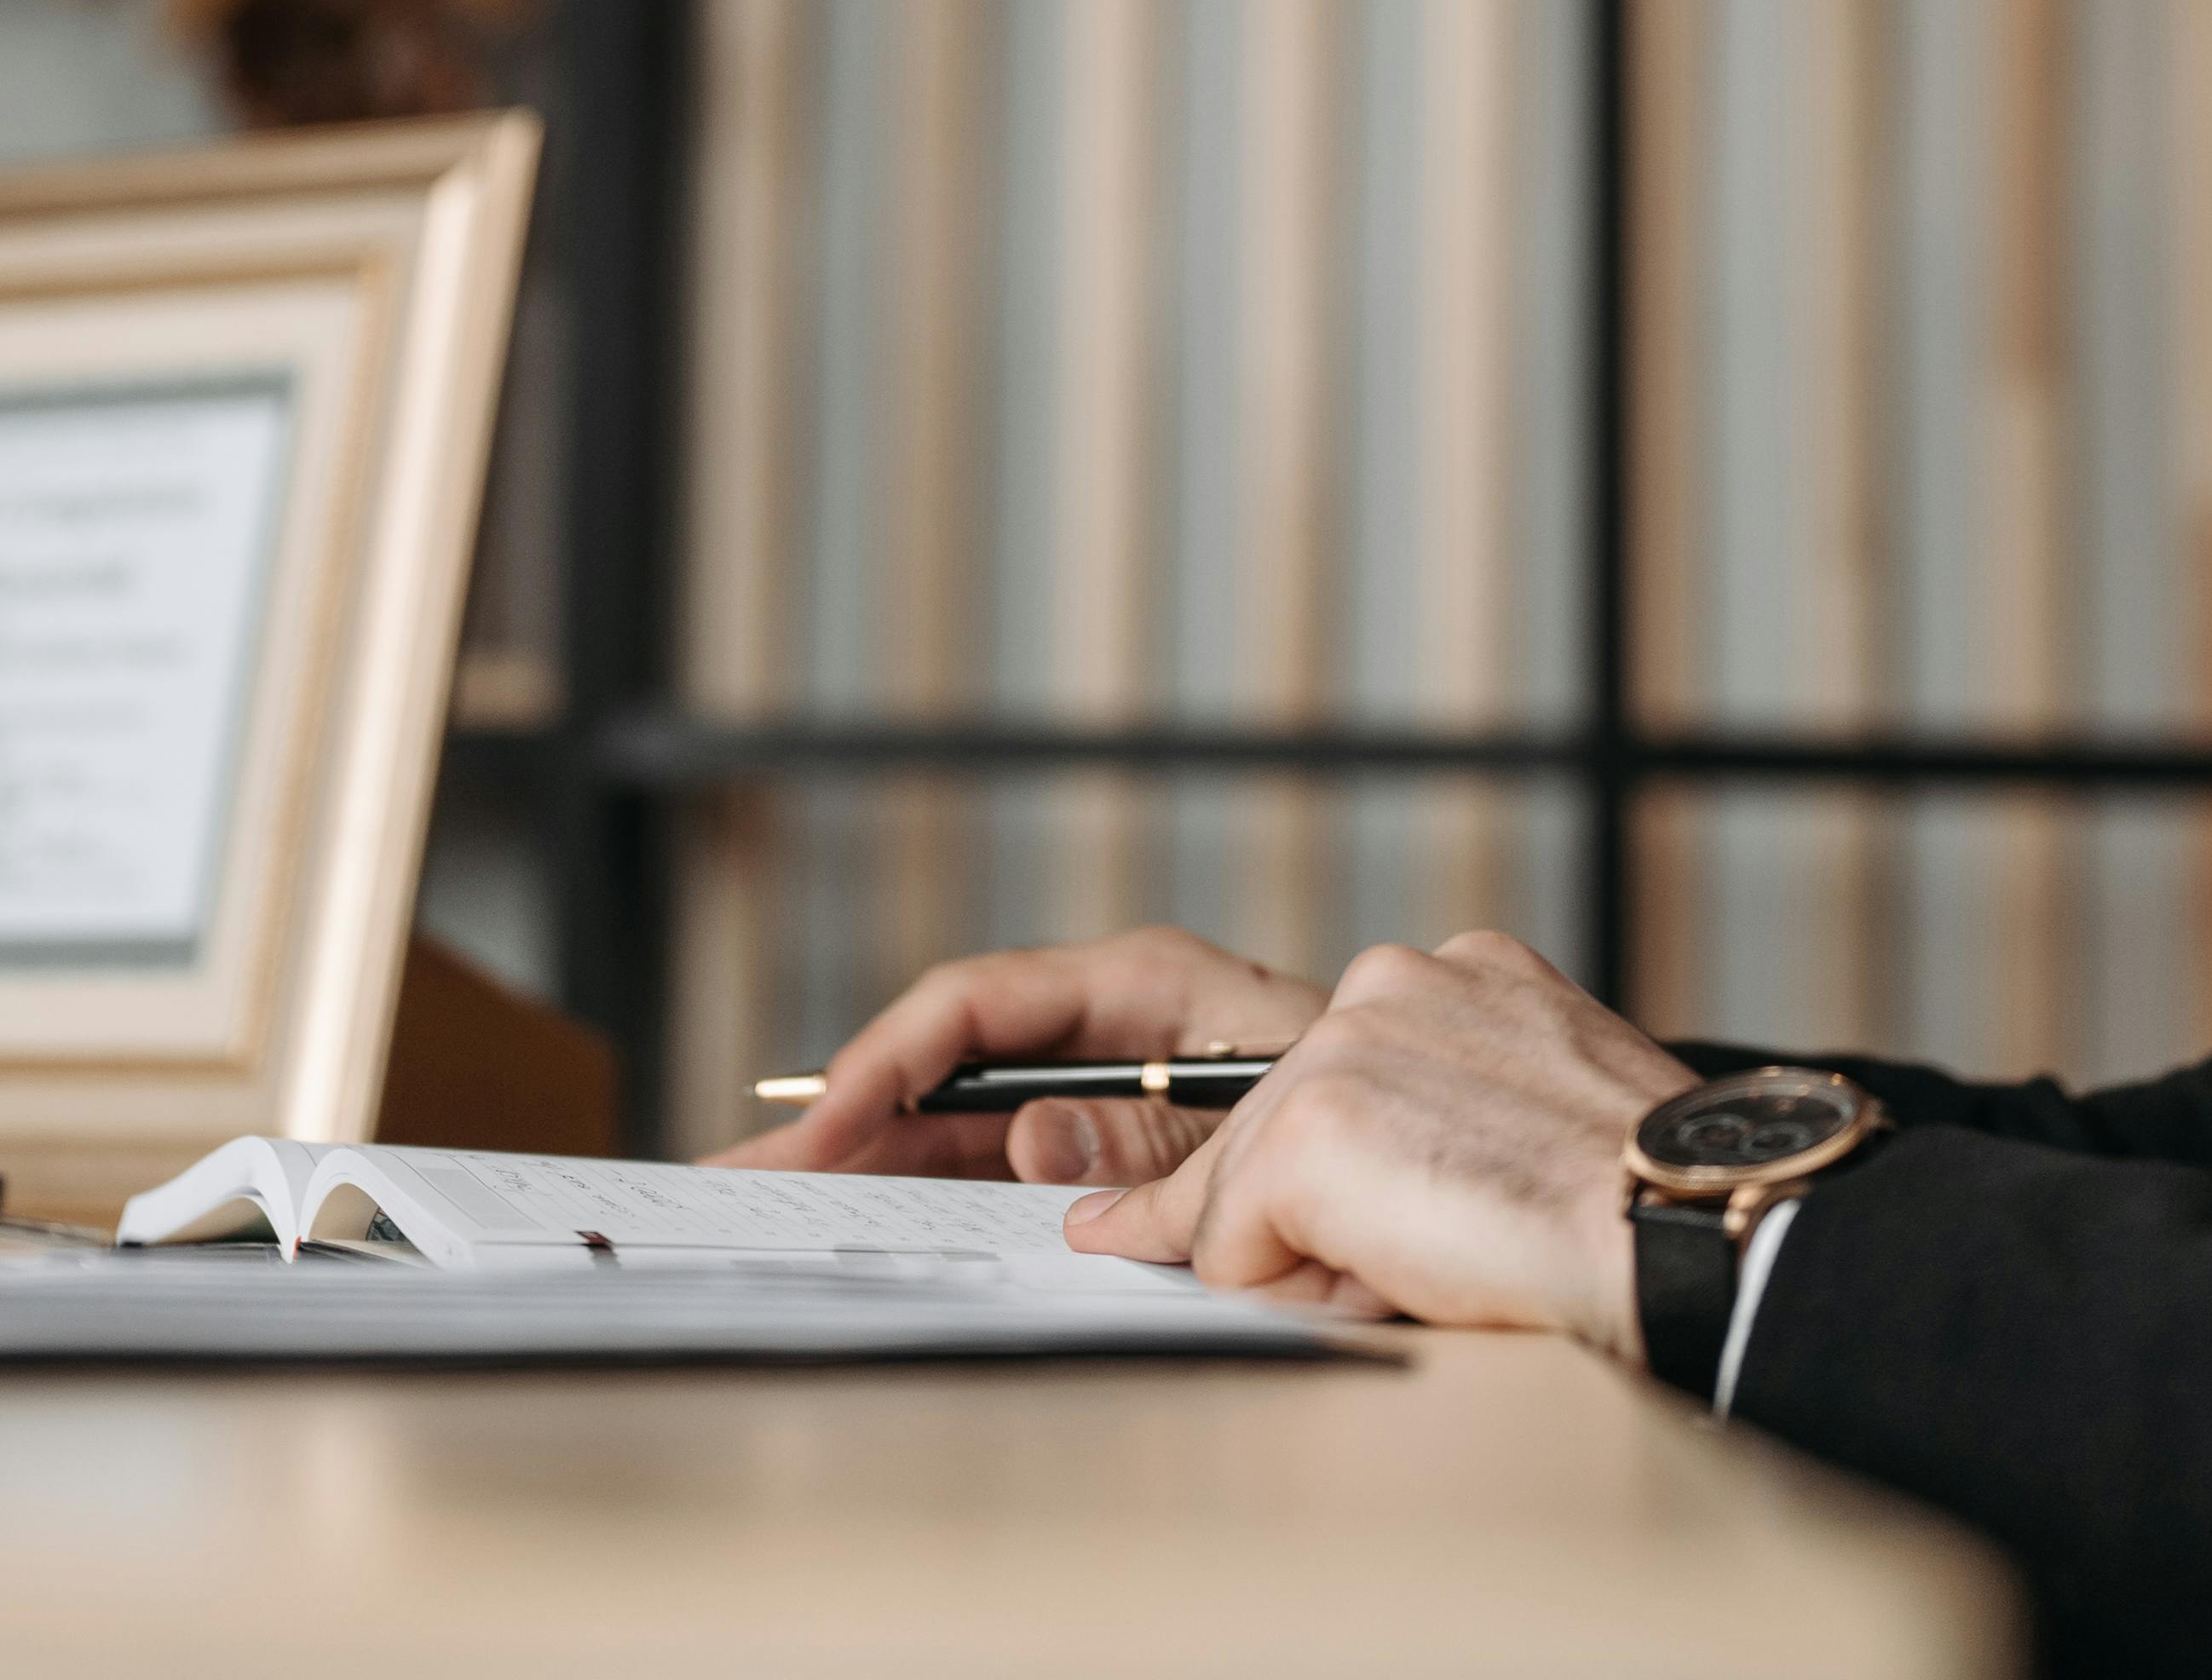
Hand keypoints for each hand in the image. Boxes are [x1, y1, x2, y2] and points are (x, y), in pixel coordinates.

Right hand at [702, 923, 1330, 1183]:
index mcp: (1148, 987)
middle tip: (747, 1176)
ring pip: (969, 1122)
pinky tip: (875, 1224)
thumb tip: (1031, 1139)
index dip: (895, 1059)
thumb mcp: (1273, 1115)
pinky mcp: (1123, 1148)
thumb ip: (1154, 1133)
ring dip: (876, 1165)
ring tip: (778, 1206)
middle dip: (848, 1119)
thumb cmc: (1382, 1106)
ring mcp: (1114, 1091)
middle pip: (953, 1067)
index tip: (832, 1120)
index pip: (982, 1006)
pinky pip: (1016, 1166)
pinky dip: (943, 1192)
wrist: (1464, 1147)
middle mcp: (1115, 1029)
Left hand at [1059, 932, 1687, 1349]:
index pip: (1336, 1089)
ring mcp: (1339, 1048)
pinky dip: (1301, 1296)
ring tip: (1450, 1258)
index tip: (1439, 1210)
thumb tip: (1369, 1187)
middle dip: (1336, 1224)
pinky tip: (1410, 1276)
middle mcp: (1389, 982)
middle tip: (1462, 1248)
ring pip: (1241, 1194)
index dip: (1367, 1184)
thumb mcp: (1543, 1116)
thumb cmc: (1645, 1208)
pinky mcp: (1303, 1131)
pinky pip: (1228, 1250)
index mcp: (1460, 975)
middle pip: (1272, 1138)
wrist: (1684, 1234)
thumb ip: (1452, 1114)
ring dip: (1324, 1259)